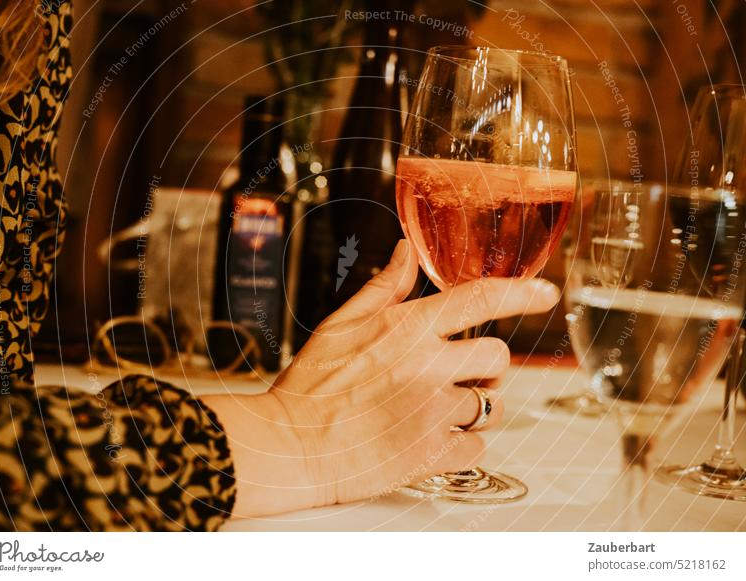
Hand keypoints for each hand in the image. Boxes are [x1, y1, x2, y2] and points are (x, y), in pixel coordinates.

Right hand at [206, 240, 560, 517]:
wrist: (290, 446)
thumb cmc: (311, 386)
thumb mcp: (341, 324)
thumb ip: (384, 288)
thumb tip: (406, 251)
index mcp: (406, 329)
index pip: (479, 298)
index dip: (520, 292)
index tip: (544, 293)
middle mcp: (426, 365)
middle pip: (499, 357)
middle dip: (487, 366)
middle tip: (463, 374)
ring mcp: (432, 412)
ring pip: (492, 405)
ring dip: (475, 408)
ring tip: (440, 411)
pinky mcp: (432, 454)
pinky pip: (478, 448)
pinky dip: (462, 446)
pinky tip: (433, 440)